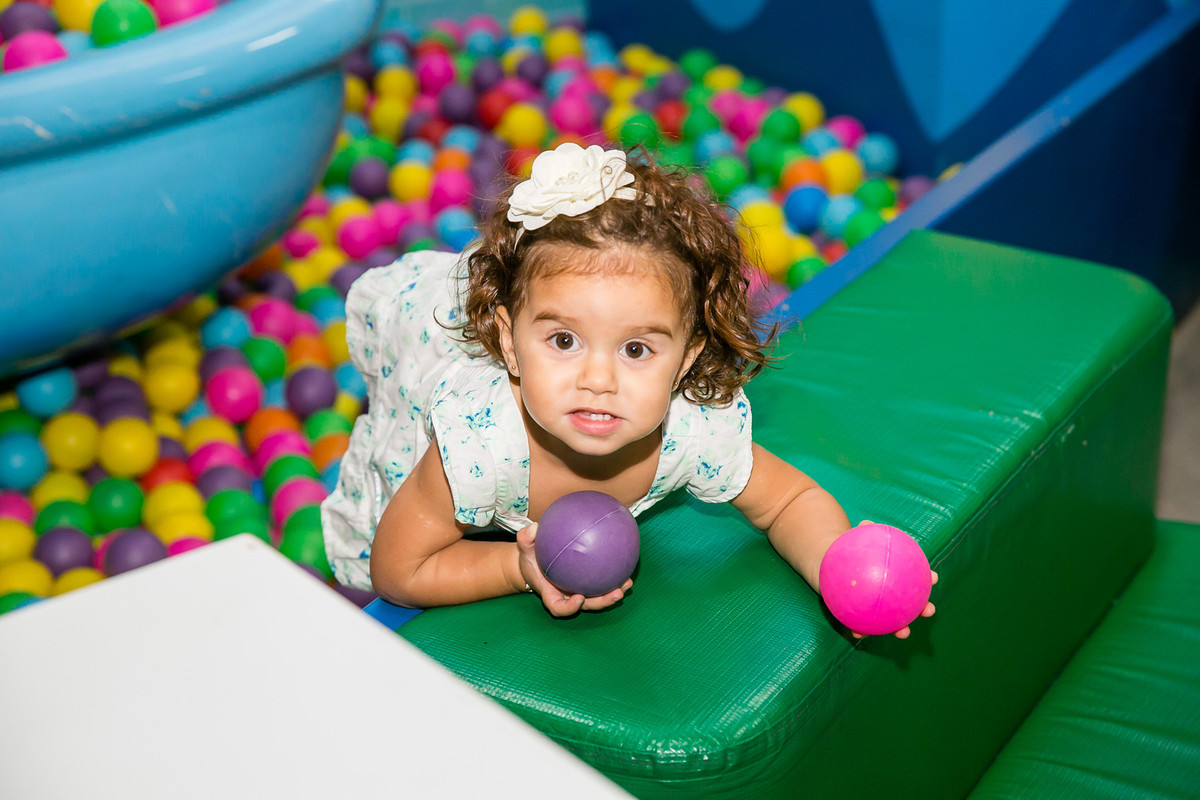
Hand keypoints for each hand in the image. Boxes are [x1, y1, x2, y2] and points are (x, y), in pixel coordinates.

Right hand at [515, 523, 632, 616]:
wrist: (535, 563)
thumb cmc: (529, 558)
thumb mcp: (524, 548)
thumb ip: (526, 538)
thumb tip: (533, 527)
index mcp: (551, 594)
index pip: (558, 607)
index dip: (570, 607)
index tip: (579, 598)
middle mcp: (567, 596)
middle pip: (587, 605)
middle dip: (602, 602)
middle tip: (616, 594)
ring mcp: (578, 592)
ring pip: (598, 598)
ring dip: (614, 593)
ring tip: (627, 583)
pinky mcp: (587, 584)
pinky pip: (601, 582)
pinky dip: (613, 577)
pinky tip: (625, 565)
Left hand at [848, 520, 937, 639]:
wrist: (829, 567)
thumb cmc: (848, 553)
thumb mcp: (854, 542)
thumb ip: (861, 533)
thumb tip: (867, 524)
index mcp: (896, 577)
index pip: (916, 577)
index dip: (927, 578)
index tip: (934, 577)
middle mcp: (893, 594)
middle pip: (913, 603)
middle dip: (924, 608)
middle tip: (929, 610)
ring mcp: (880, 608)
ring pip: (893, 621)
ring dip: (900, 629)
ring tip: (903, 633)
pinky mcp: (861, 618)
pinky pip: (863, 627)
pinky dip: (861, 632)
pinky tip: (857, 634)